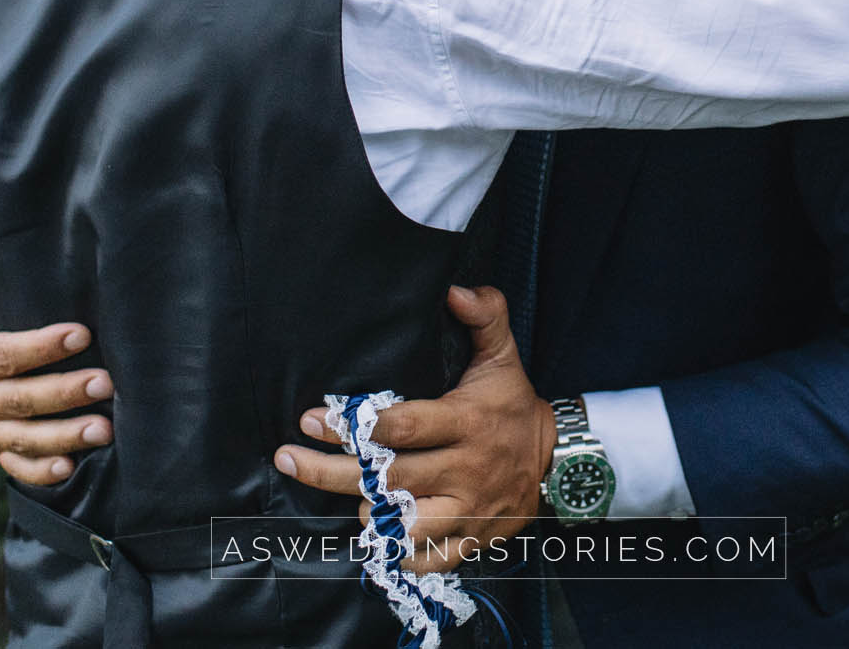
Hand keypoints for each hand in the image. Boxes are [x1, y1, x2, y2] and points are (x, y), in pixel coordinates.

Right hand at [0, 212, 114, 484]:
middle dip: (64, 392)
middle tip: (107, 382)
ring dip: (65, 436)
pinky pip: (18, 466)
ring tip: (106, 429)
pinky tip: (73, 468)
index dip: (41, 345)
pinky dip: (42, 471)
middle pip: (20, 399)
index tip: (82, 331)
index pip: (4, 353)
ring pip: (25, 438)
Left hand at [274, 286, 555, 574]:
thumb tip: (454, 289)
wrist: (560, 460)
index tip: (310, 420)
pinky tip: (376, 539)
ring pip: (405, 524)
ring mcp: (468, 509)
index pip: (401, 427)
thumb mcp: (503, 355)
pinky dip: (399, 555)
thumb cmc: (514, 404)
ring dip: (368, 515)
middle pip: (388, 477)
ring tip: (342, 499)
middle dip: (331, 471)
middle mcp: (464, 468)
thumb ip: (485, 315)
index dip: (352, 426)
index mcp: (465, 421)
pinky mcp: (473, 538)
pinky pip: (430, 558)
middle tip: (289, 458)